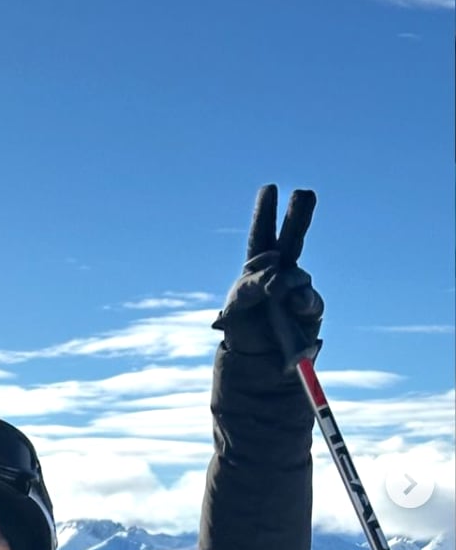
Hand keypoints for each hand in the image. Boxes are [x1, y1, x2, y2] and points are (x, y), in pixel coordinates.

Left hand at [212, 185, 323, 367]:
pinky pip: (309, 299)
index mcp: (257, 268)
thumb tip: (280, 277)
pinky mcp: (311, 309)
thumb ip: (254, 284)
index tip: (269, 188)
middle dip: (298, 216)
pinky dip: (301, 301)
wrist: (258, 361)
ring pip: (298, 274)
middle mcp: (280, 273)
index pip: (261, 235)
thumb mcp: (237, 304)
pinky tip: (295, 306)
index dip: (266, 213)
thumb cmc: (243, 329)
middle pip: (291, 239)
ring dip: (287, 281)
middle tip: (304, 192)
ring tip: (275, 294)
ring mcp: (298, 290)